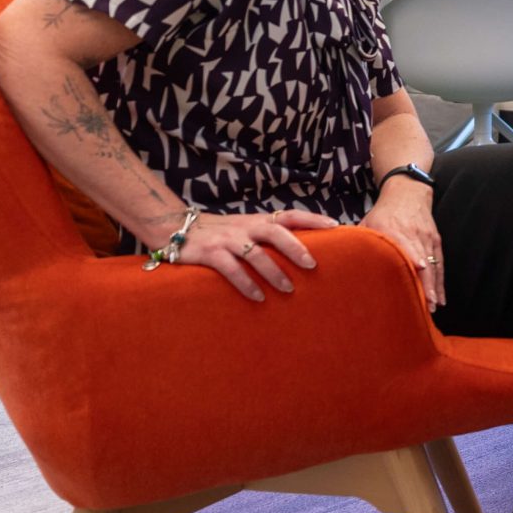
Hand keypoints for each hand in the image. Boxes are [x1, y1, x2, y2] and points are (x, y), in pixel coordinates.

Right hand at [169, 208, 337, 301]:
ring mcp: (228, 240)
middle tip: (312, 265)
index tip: (335, 226)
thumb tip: (303, 250)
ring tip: (289, 289)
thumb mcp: (246, 228)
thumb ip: (268, 235)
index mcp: (258, 220)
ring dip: (273, 272)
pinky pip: (231, 269)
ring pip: (255, 254)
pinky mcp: (210, 253)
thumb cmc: (221, 233)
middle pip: (275, 232)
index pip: (290, 214)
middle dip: (295, 247)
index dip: (313, 219)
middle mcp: (245, 227)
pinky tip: (258, 297)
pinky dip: (246, 284)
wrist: (177, 228)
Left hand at [363, 177, 444, 310]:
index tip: (418, 269)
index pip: (406, 245)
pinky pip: (440, 264)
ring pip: (433, 265)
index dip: (413, 257)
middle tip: (426, 303)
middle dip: (426, 282)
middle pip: (423, 260)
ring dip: (434, 287)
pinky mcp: (435, 241)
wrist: (408, 193)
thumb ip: (359, 241)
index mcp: (394, 229)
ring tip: (433, 306)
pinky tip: (440, 298)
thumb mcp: (368, 222)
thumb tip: (339, 260)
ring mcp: (427, 239)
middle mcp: (414, 235)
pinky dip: (440, 282)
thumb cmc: (384, 212)